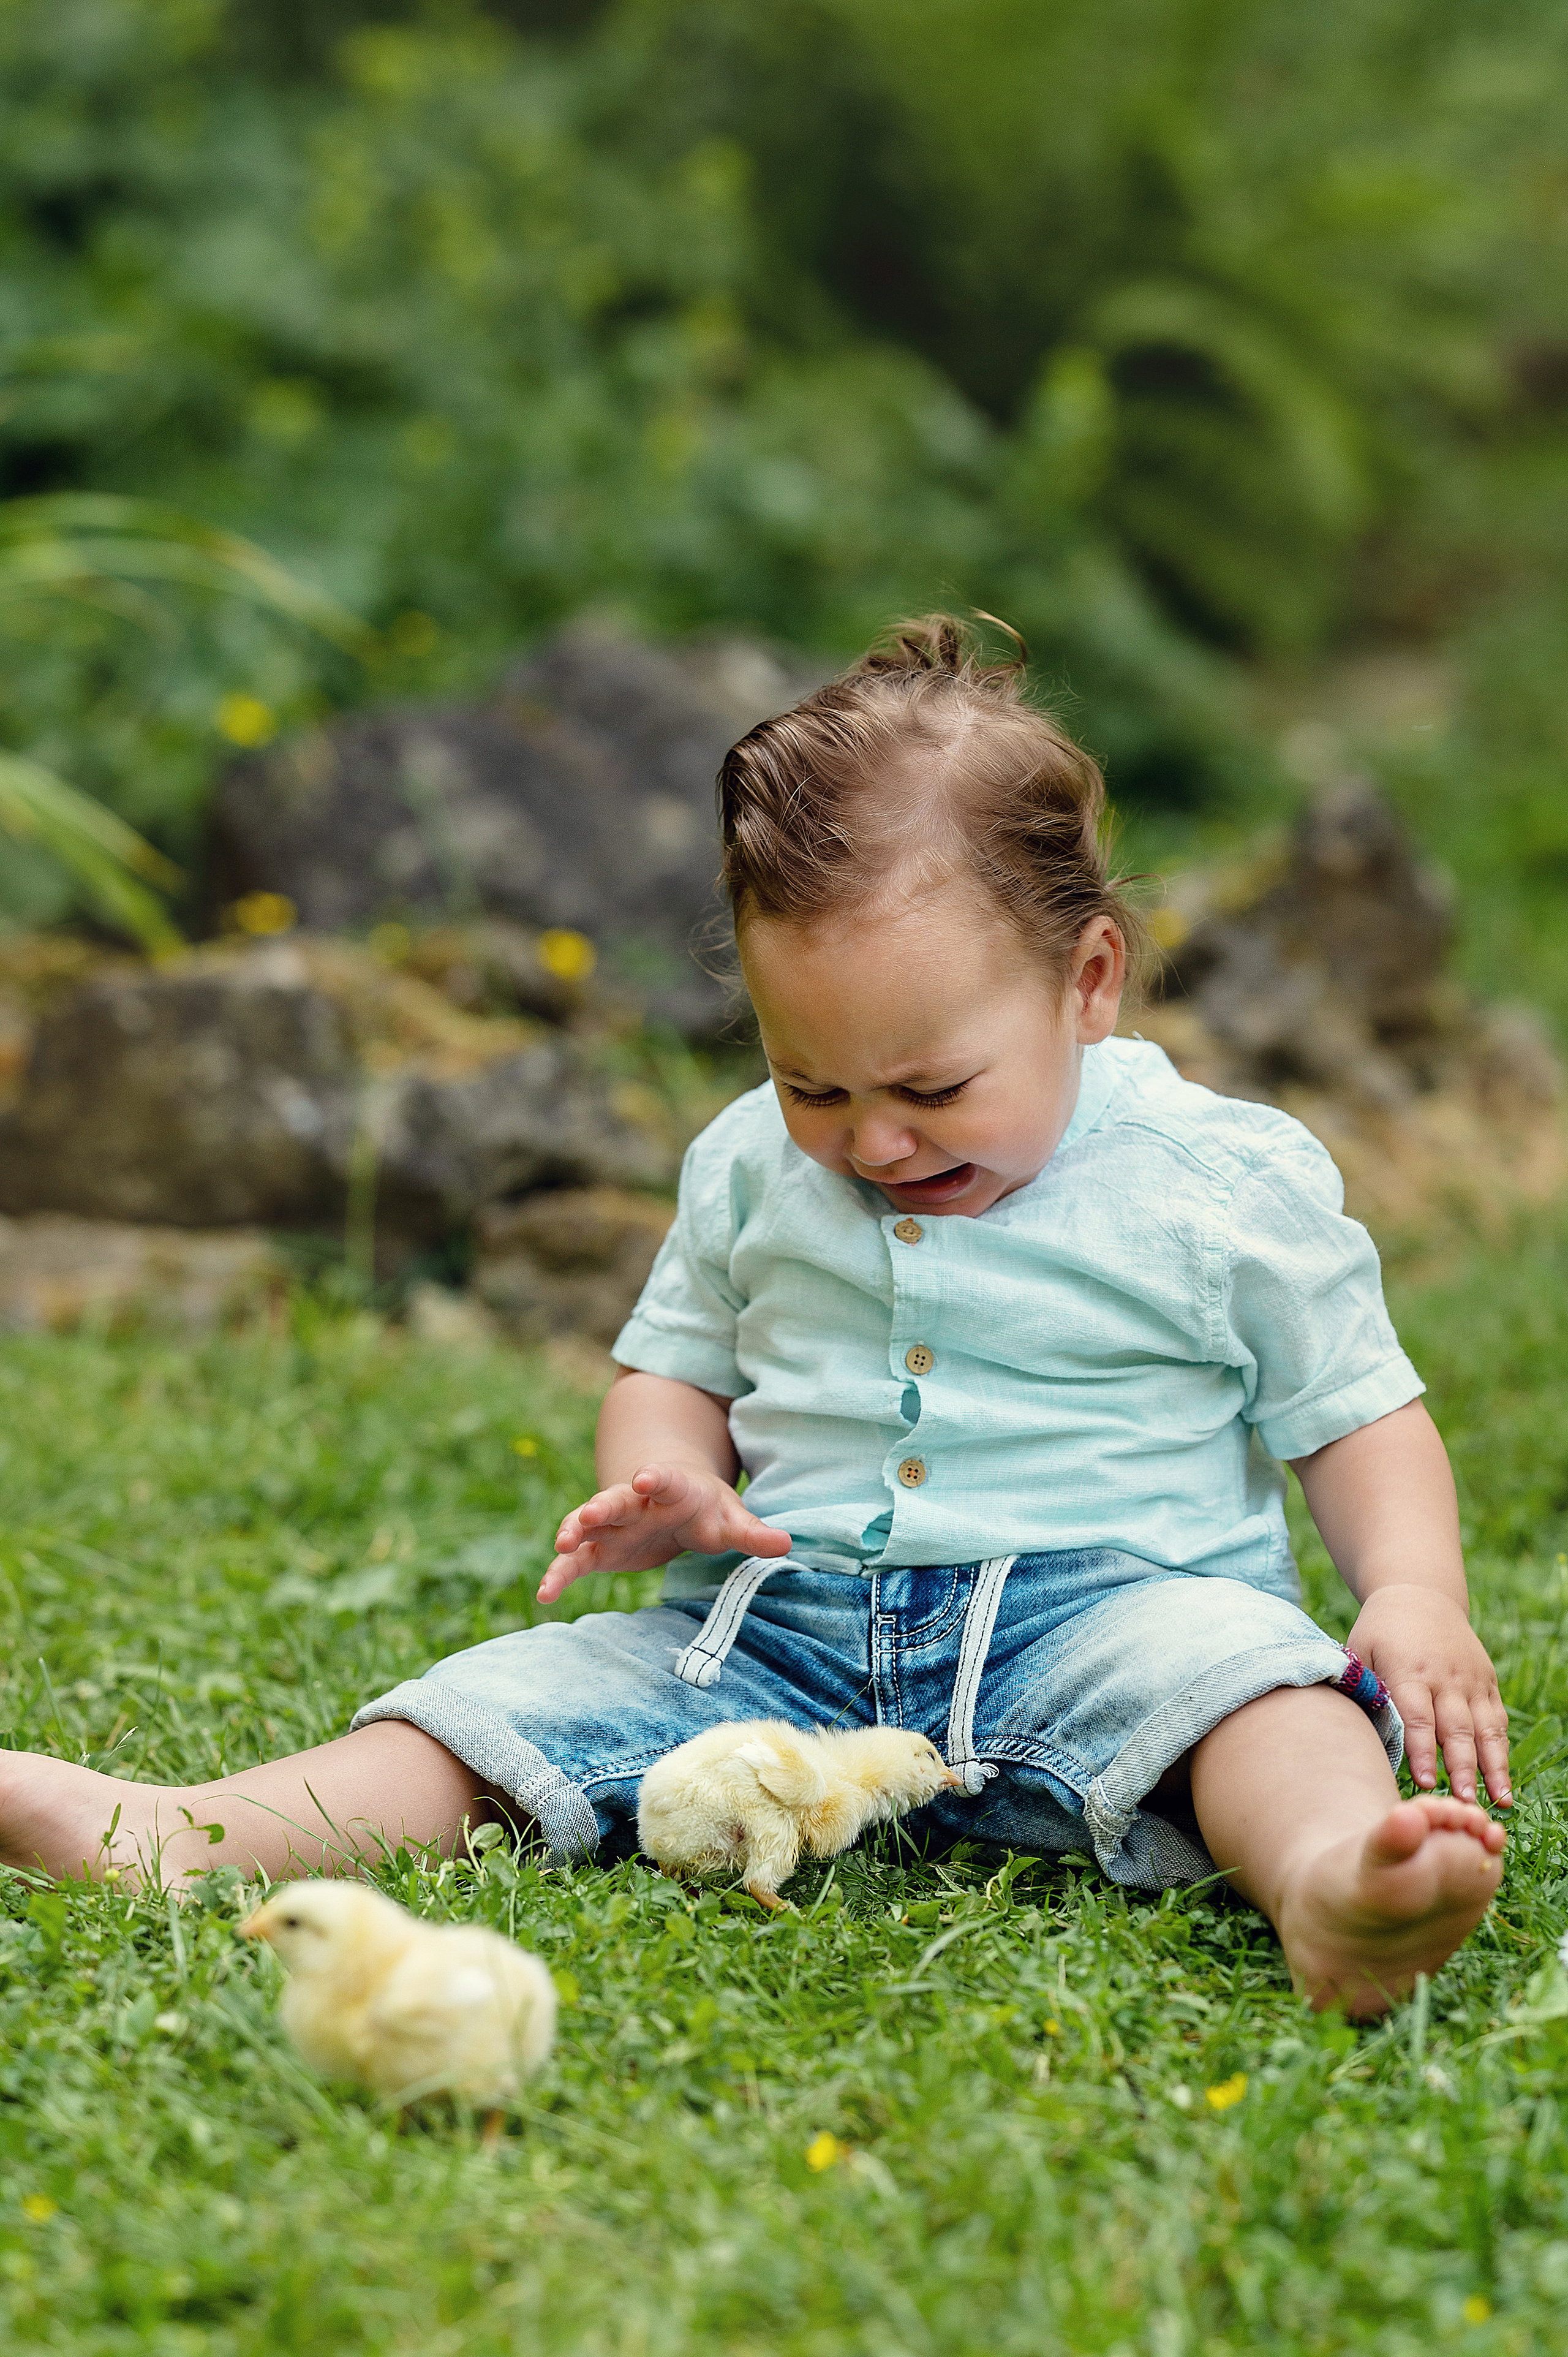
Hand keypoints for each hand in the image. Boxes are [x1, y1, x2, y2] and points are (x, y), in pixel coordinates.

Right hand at [537, 1463, 790, 1601]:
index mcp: (672, 1488)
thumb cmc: (705, 1507)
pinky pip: (575, 1560)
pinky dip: (559, 1574)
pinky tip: (545, 1595)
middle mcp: (635, 1501)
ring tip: (561, 1546)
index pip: (666, 1480)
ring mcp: (613, 1523)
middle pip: (616, 1499)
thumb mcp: (730, 1518)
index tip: (645, 1476)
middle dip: (603, 1506)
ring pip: (587, 1524)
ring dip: (574, 1532)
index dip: (656, 1477)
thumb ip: (753, 1533)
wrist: (670, 1496)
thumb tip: (788, 1543)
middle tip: (588, 1515)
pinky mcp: (599, 1548)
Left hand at [1346, 1583, 1510, 1807]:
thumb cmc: (1381, 1632)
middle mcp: (1445, 1677)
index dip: (1422, 1752)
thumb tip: (1365, 1736)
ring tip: (1499, 1801)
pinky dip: (1501, 1751)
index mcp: (1409, 1670)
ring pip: (1485, 1729)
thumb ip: (1364, 1691)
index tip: (1425, 1783)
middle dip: (1462, 1768)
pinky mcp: (1487, 1683)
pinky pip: (1496, 1721)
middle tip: (1464, 1803)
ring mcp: (1471, 1681)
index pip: (1418, 1717)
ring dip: (1493, 1767)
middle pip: (1456, 1729)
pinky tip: (1502, 1782)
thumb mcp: (1360, 1650)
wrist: (1421, 1595)